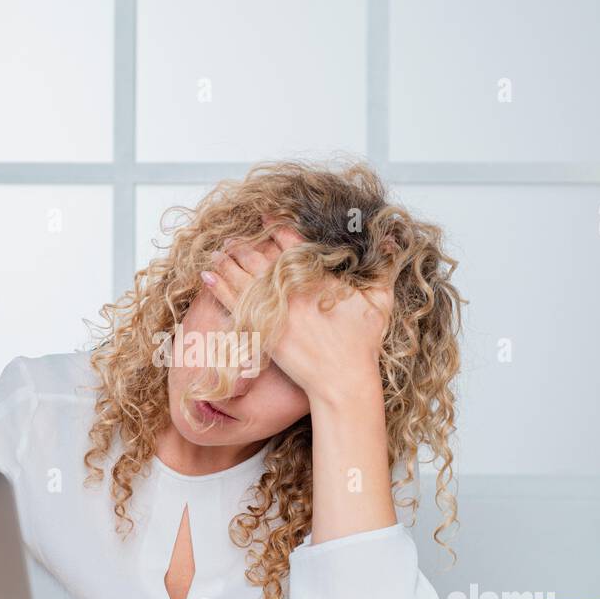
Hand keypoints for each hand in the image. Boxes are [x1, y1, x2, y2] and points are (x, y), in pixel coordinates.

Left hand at [200, 222, 390, 403]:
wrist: (341, 380)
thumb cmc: (362, 344)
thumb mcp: (380, 301)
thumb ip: (384, 267)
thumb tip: (392, 238)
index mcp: (316, 275)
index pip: (290, 241)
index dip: (275, 227)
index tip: (266, 218)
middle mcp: (291, 287)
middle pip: (259, 254)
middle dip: (245, 242)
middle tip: (235, 235)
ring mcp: (273, 307)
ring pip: (242, 272)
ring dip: (228, 258)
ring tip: (218, 250)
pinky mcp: (260, 327)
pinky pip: (232, 300)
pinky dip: (218, 285)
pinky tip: (208, 274)